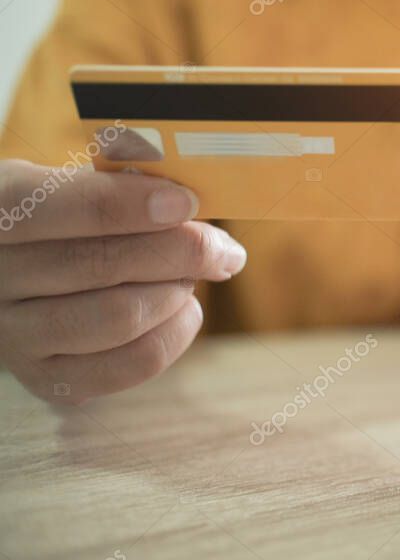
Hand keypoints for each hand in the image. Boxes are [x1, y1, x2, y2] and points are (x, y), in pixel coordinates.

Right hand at [0, 159, 245, 403]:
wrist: (12, 275)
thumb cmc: (55, 219)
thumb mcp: (62, 181)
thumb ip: (116, 179)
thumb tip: (185, 193)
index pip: (61, 206)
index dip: (132, 205)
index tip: (187, 202)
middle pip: (102, 265)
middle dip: (180, 252)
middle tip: (220, 247)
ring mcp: (13, 337)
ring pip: (120, 318)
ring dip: (176, 292)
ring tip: (192, 275)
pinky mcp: (45, 380)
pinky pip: (128, 365)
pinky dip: (174, 334)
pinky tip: (182, 308)